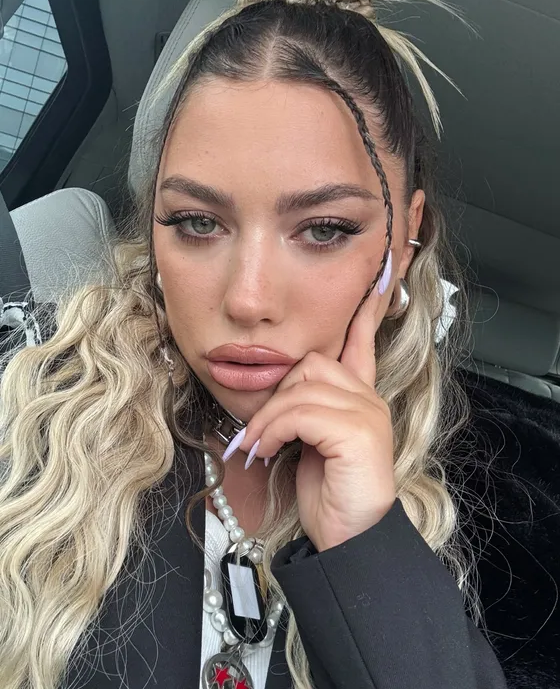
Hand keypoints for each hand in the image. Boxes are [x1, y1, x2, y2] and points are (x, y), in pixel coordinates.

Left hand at [229, 285, 395, 551]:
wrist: (348, 538)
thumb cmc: (326, 491)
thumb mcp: (310, 443)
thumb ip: (303, 411)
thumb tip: (274, 397)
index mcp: (359, 399)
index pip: (362, 345)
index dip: (363, 315)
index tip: (373, 282)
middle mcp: (369, 399)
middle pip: (311, 364)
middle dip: (277, 395)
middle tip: (260, 433)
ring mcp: (368, 414)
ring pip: (302, 387)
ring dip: (269, 418)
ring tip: (259, 447)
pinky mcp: (358, 432)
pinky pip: (301, 412)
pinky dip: (275, 430)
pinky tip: (270, 452)